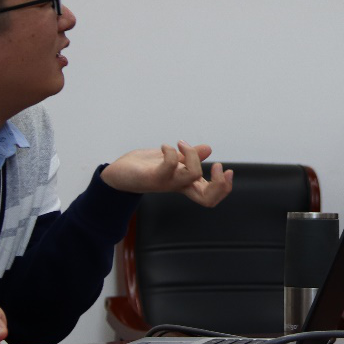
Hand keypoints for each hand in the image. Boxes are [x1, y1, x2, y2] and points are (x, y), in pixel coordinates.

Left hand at [100, 140, 233, 206]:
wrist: (117, 175)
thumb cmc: (144, 168)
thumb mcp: (170, 159)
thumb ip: (189, 156)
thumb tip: (208, 149)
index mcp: (185, 184)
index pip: (211, 196)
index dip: (225, 187)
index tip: (226, 169)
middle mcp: (179, 186)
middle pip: (208, 199)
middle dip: (220, 183)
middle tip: (218, 165)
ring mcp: (167, 183)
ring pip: (192, 176)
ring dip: (192, 155)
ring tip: (181, 144)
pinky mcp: (153, 177)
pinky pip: (169, 166)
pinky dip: (170, 151)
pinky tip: (165, 146)